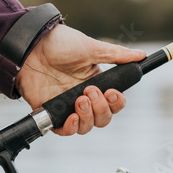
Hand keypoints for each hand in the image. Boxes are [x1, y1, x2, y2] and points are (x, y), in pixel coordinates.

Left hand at [15, 25, 144, 135]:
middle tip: (90, 92)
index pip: (113, 103)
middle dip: (101, 110)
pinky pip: (64, 130)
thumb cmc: (59, 43)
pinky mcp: (50, 111)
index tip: (112, 93)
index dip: (116, 103)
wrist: (31, 46)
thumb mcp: (91, 48)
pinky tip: (72, 117)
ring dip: (88, 117)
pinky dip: (71, 128)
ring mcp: (66, 105)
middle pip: (102, 118)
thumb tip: (141, 55)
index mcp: (95, 82)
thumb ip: (116, 55)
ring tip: (80, 100)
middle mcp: (82, 96)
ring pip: (86, 126)